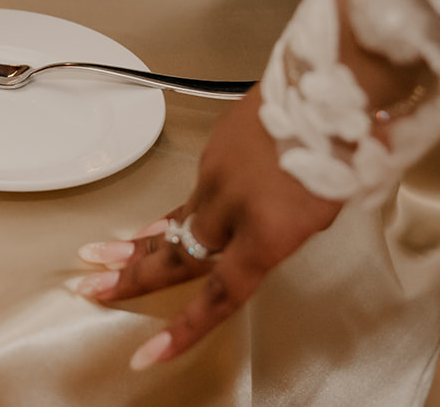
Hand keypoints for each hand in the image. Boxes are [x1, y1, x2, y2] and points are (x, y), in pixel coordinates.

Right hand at [67, 89, 342, 369]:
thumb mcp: (323, 211)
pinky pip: (196, 185)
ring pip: (180, 217)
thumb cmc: (347, 152)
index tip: (147, 354)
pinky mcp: (216, 146)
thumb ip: (279, 230)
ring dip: (146, 239)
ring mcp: (218, 173)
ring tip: (107, 253)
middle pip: (175, 254)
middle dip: (131, 276)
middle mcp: (234, 207)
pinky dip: (189, 202)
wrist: (332, 86)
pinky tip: (183, 204)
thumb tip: (248, 232)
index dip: (182, 328)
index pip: (219, 295)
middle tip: (92, 287)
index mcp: (268, 234)